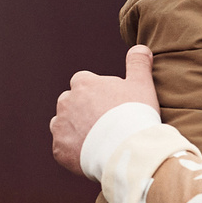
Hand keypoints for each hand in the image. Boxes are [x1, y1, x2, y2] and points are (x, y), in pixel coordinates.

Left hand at [50, 44, 159, 175]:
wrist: (126, 149)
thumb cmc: (135, 114)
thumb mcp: (142, 84)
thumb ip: (138, 64)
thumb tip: (140, 47)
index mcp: (83, 84)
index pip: (83, 82)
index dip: (96, 93)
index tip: (109, 105)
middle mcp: (66, 102)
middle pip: (71, 103)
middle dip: (82, 110)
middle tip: (104, 124)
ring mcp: (60, 126)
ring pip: (63, 124)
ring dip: (74, 129)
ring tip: (96, 140)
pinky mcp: (59, 149)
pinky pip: (63, 148)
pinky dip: (73, 151)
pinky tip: (90, 155)